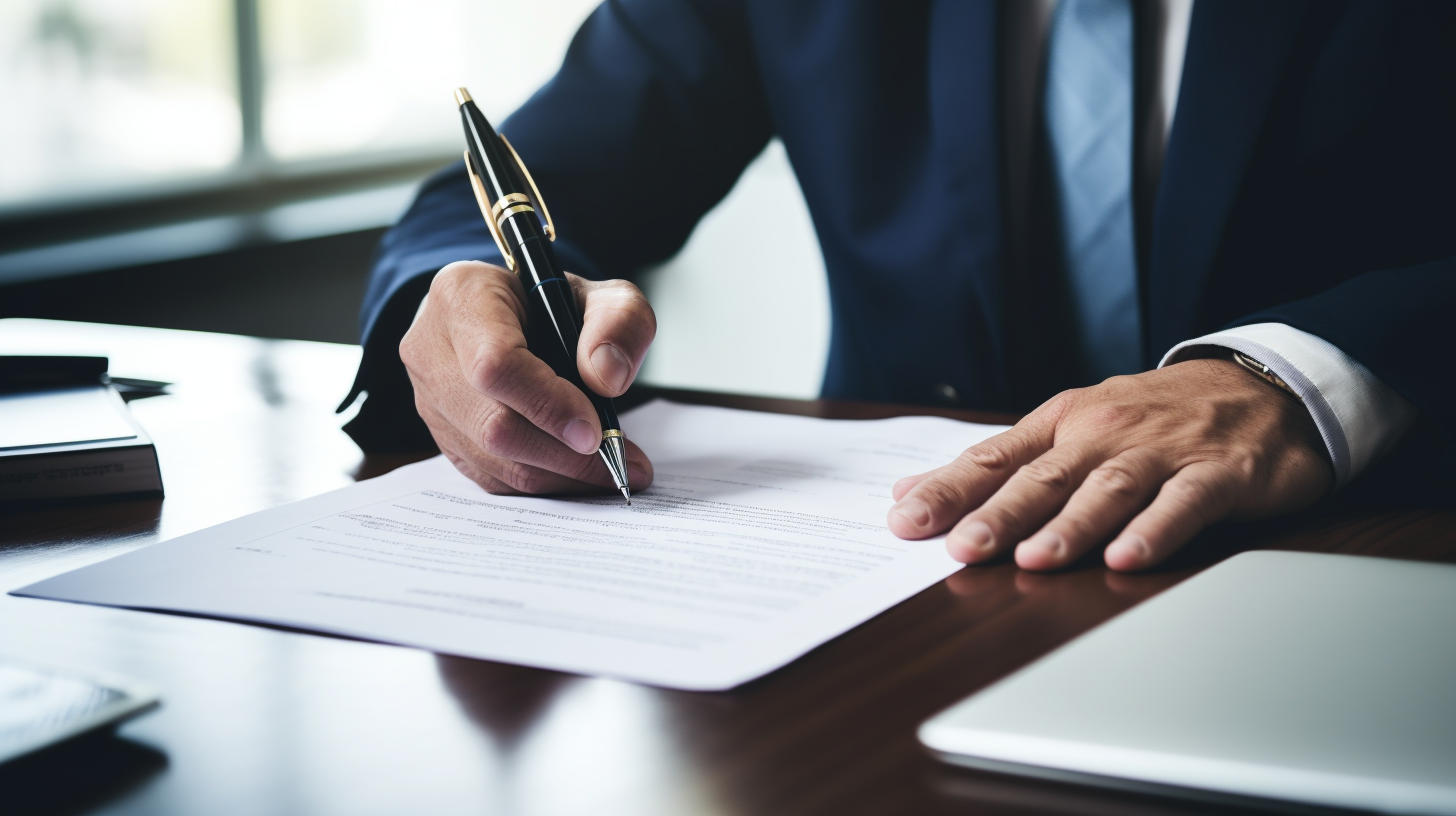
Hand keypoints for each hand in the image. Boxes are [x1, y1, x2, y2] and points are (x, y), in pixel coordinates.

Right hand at [400, 261, 655, 494]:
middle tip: (618, 459)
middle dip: (563, 453)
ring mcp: (430, 398)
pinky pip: (490, 476)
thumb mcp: (600, 292)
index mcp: (462, 296)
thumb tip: (607, 379)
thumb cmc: (550, 303)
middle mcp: (431, 349)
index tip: (595, 430)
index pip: (495, 364)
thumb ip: (619, 322)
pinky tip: (578, 473)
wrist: (510, 315)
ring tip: (610, 467)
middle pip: (493, 424)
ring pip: (492, 458)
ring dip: (558, 474)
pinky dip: (541, 481)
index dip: (548, 404)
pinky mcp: (442, 436)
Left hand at [886, 359, 1333, 570]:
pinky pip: (1184, 503)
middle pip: (1045, 478)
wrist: (1261, 387)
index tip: (905, 520)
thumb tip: (910, 492)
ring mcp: (1162, 452)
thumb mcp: (1071, 425)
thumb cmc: (1153, 416)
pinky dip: (1156, 529)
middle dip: (1000, 514)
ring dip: (1072, 526)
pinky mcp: (1218, 474)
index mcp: (1062, 423)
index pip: (994, 459)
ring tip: (1036, 558)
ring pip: (1109, 490)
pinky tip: (1129, 556)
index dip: (949, 490)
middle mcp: (1105, 434)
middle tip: (962, 547)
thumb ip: (996, 464)